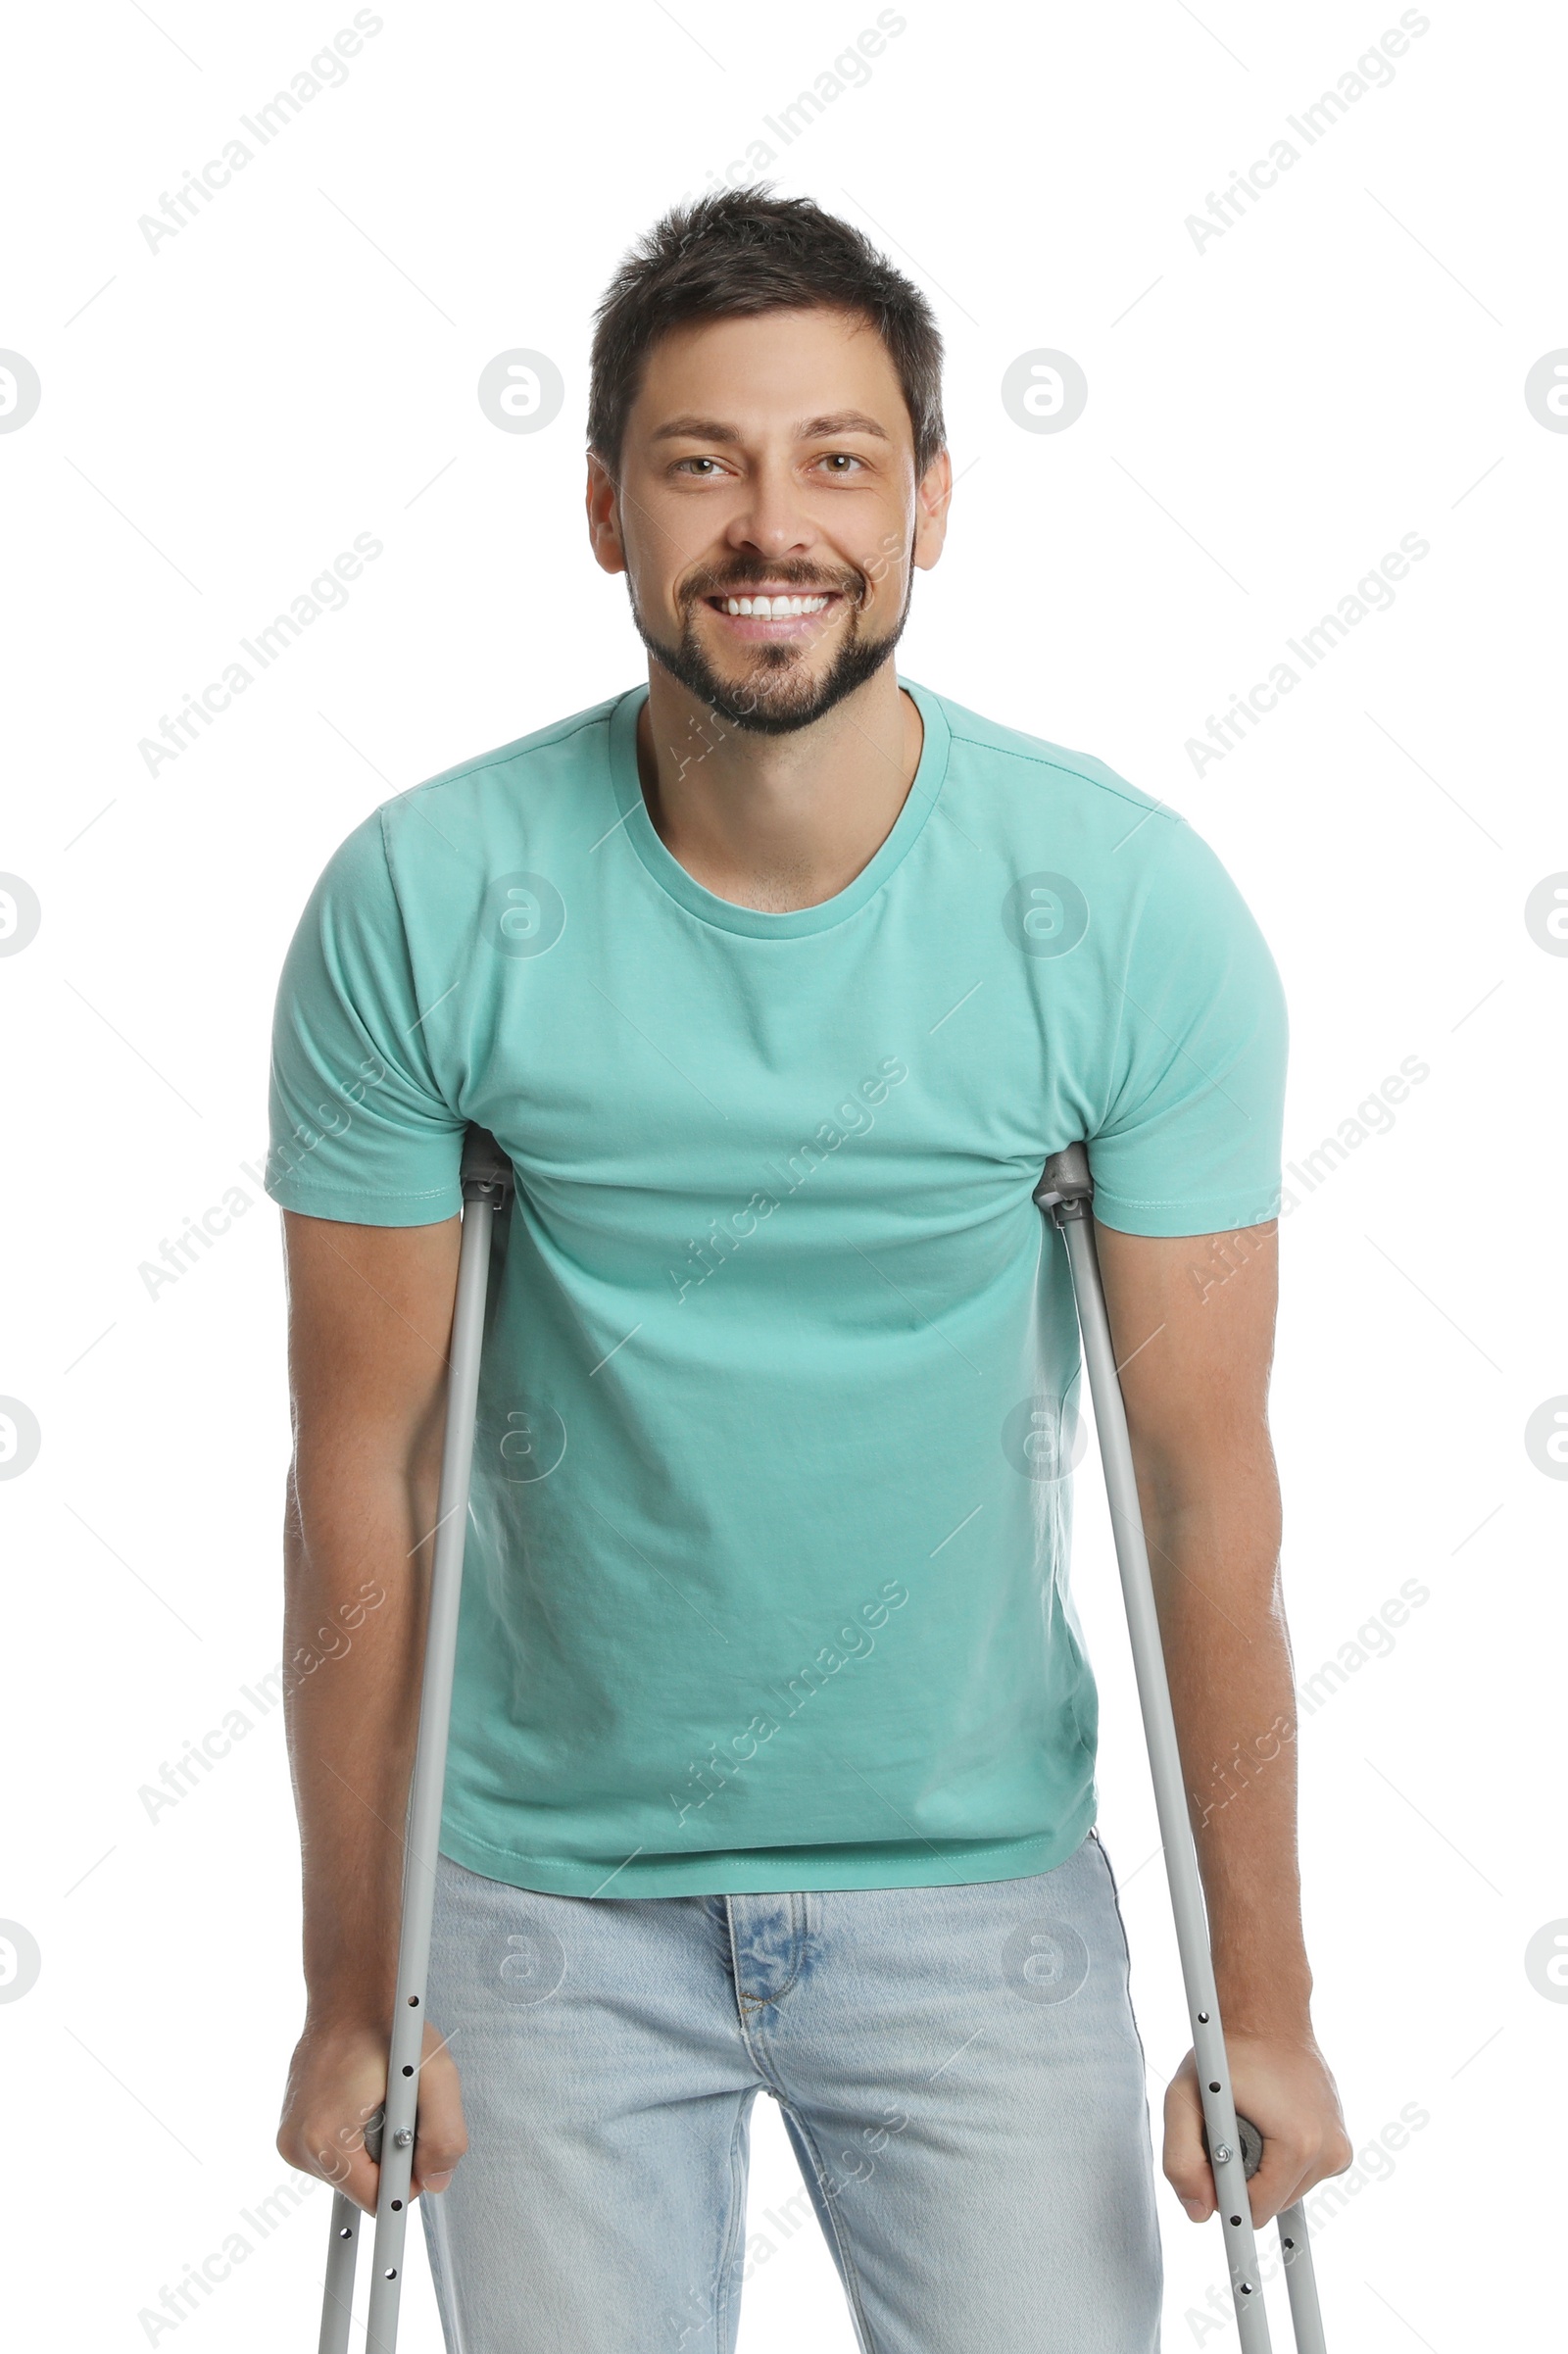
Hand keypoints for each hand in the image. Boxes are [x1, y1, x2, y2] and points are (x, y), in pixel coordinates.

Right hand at [277, 2014, 467, 2215]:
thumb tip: (436, 2182)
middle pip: (362, 2187)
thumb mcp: (437, 2076)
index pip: (377, 2200)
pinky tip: (361, 2098)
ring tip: (376, 2097)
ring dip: (372, 2144)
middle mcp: (297, 2146)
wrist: (350, 1994)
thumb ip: (445, 2136)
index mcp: (326, 2140)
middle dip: (389, 2156)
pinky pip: (335, 2152)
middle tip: (397, 2108)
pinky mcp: (290, 2129)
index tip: (417, 2153)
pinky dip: (354, 2134)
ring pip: (349, 2170)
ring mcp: (289, 2138)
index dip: (407, 2178)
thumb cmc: (391, 2028)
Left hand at [1163, 2030, 1351, 2227]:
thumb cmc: (1225, 2052)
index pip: (1258, 2212)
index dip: (1227, 2199)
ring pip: (1288, 2190)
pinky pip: (1302, 2173)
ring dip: (1263, 2168)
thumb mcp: (1184, 2099)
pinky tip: (1267, 2125)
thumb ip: (1181, 2161)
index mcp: (1299, 2145)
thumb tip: (1199, 2212)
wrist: (1267, 2014)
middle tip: (1227, 2132)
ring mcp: (1340, 2147)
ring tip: (1249, 2121)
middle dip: (1244, 2179)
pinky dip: (1281, 2159)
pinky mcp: (1340, 2143)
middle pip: (1273, 2203)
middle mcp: (1330, 2150)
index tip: (1214, 2182)